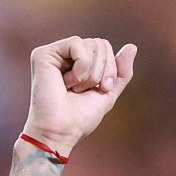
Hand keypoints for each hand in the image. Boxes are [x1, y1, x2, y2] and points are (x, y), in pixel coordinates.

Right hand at [23, 37, 137, 158]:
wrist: (61, 133)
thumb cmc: (80, 118)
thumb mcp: (107, 94)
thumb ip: (120, 72)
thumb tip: (132, 46)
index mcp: (76, 62)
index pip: (104, 47)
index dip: (110, 68)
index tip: (99, 90)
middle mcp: (63, 55)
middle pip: (100, 43)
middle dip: (101, 71)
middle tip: (83, 91)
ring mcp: (52, 54)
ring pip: (91, 44)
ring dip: (90, 74)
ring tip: (72, 89)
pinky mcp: (43, 55)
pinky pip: (77, 44)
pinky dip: (81, 67)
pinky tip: (65, 83)